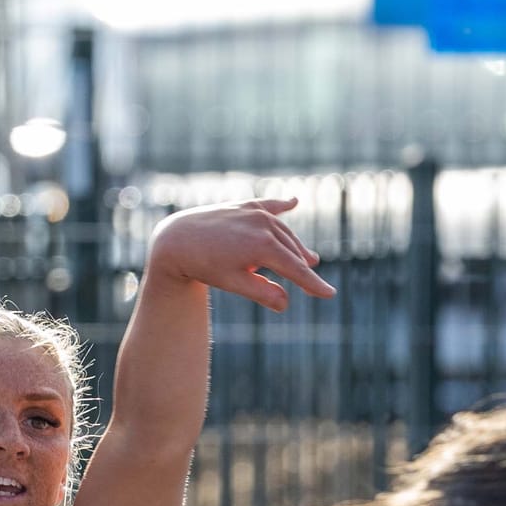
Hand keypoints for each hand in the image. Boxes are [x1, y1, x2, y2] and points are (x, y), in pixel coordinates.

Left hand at [145, 199, 335, 313]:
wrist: (176, 239)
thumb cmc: (203, 265)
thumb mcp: (233, 283)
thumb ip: (261, 292)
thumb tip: (286, 304)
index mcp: (263, 245)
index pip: (295, 268)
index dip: (313, 283)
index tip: (329, 294)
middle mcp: (264, 224)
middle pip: (292, 251)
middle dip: (304, 268)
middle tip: (314, 285)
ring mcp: (255, 212)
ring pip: (284, 232)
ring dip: (295, 246)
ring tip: (307, 259)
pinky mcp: (244, 206)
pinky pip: (269, 206)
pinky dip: (282, 206)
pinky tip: (294, 202)